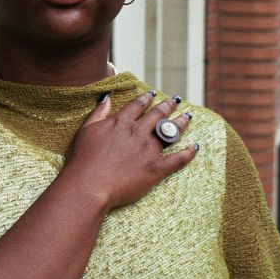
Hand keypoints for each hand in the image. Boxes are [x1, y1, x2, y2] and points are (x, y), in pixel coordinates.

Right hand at [64, 92, 196, 212]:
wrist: (90, 184)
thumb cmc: (83, 159)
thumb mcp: (87, 130)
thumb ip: (99, 113)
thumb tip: (107, 97)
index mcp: (121, 123)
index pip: (138, 105)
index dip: (146, 98)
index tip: (152, 94)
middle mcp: (138, 133)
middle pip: (157, 115)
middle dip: (167, 105)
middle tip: (175, 100)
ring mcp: (148, 150)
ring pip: (169, 132)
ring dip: (180, 123)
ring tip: (188, 116)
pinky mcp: (155, 169)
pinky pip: (177, 159)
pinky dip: (188, 153)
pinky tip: (195, 147)